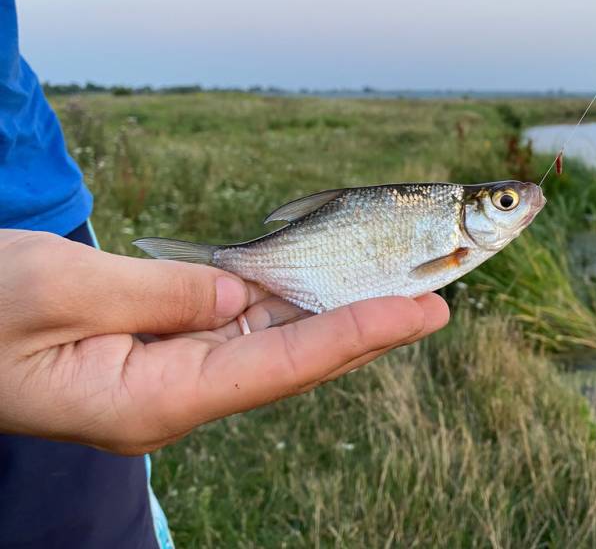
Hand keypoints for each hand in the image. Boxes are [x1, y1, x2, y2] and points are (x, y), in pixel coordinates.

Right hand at [0, 230, 448, 454]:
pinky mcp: (165, 353)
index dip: (355, 334)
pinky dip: (289, 310)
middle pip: (293, 363)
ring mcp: (173, 377)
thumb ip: (165, 292)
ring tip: (401, 296)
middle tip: (435, 304)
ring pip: (274, 347)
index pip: (280, 366)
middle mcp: (176, 397)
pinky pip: (240, 332)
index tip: (420, 313)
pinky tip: (326, 291)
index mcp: (151, 399)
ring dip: (337, 319)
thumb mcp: (65, 289)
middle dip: (366, 331)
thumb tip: (241, 295)